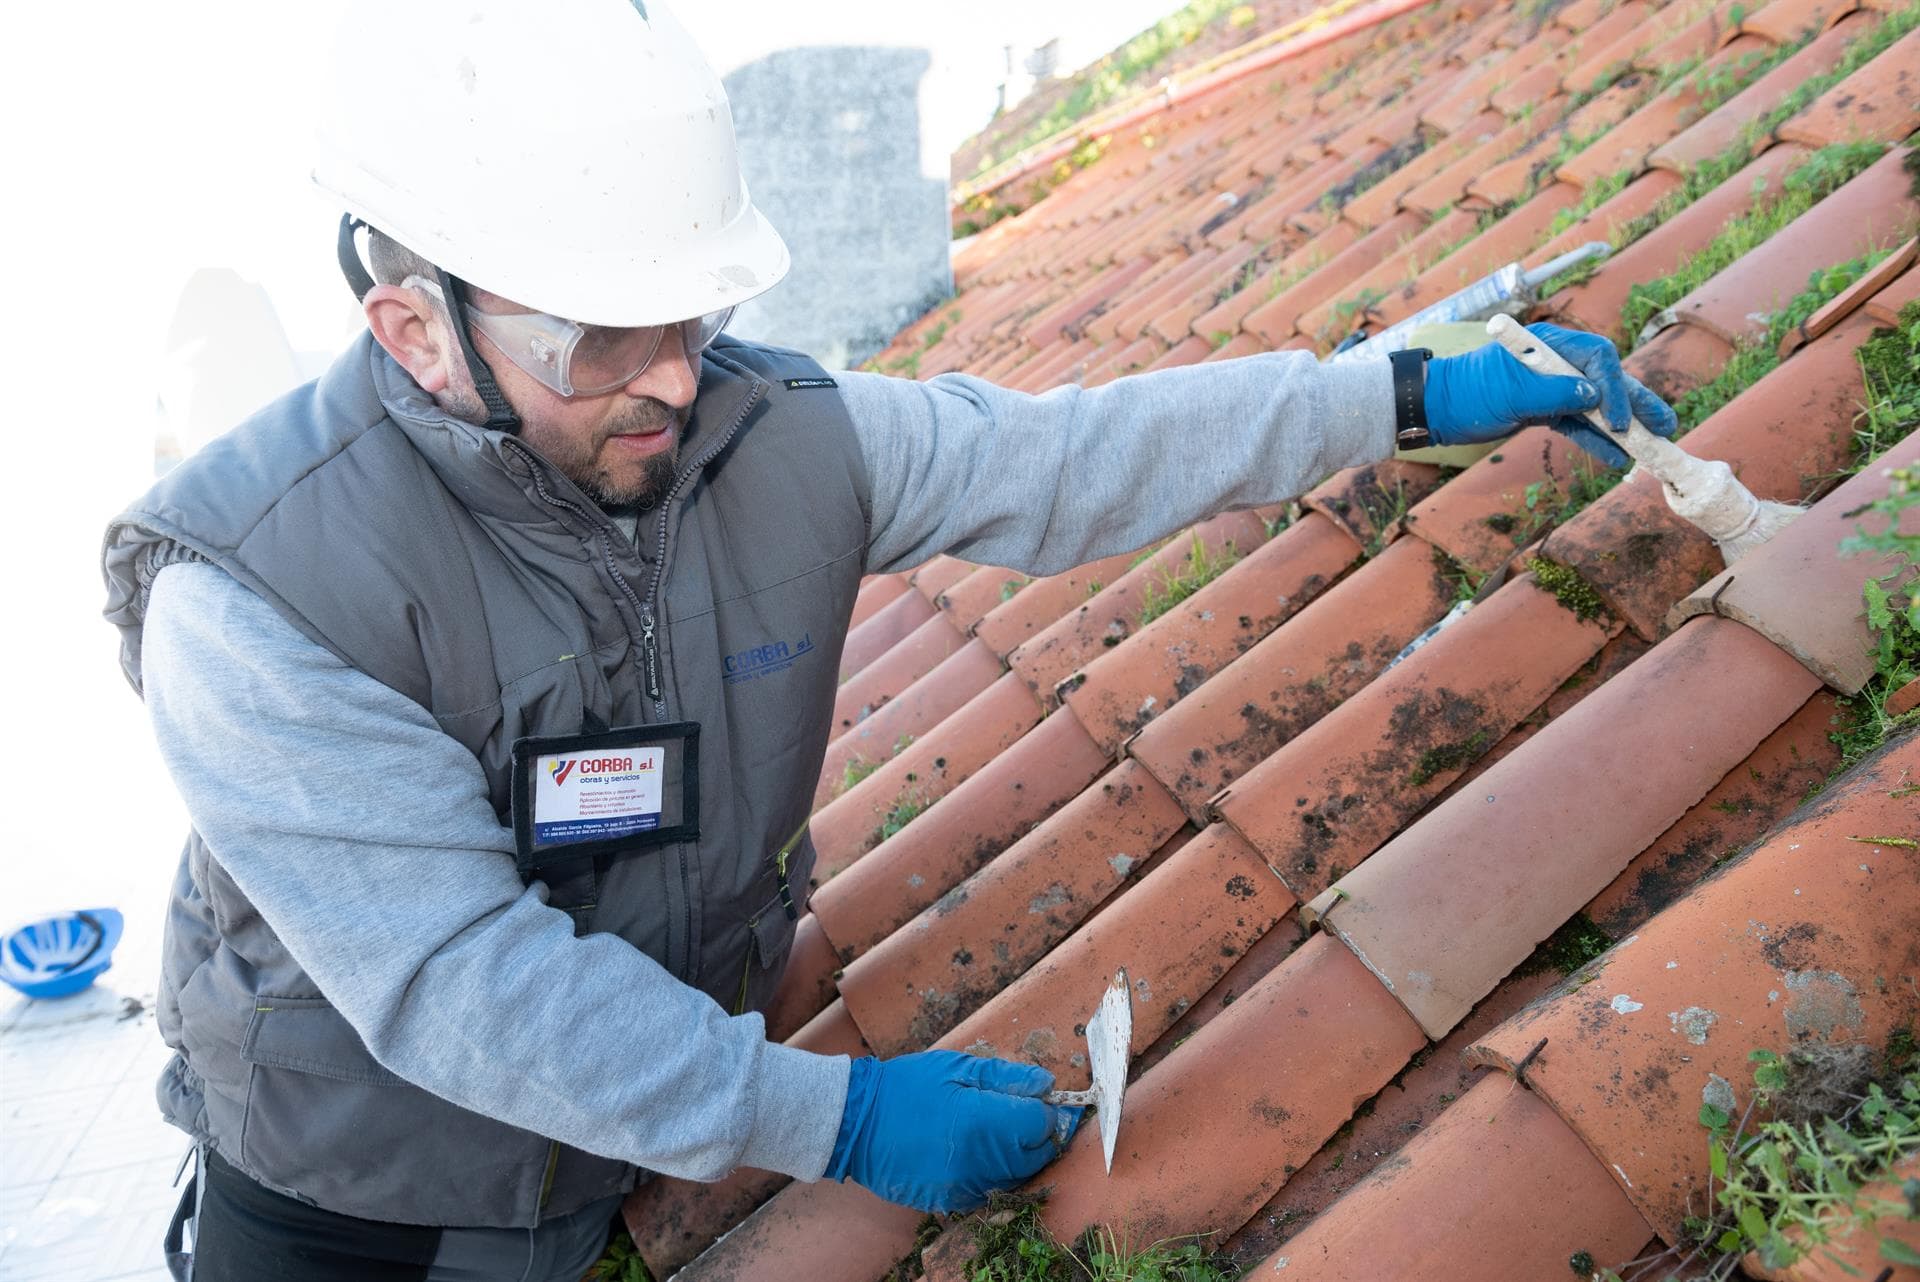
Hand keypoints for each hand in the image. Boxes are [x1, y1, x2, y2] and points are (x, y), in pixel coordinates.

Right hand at [825, 1050, 1082, 1211]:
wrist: (856, 1122)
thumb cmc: (906, 1086)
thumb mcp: (955, 1068)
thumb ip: (1006, 1077)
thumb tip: (1046, 1084)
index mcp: (983, 1121)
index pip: (1040, 1125)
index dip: (1047, 1110)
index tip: (1041, 1100)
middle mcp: (979, 1161)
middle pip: (1035, 1156)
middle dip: (1038, 1136)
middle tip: (1022, 1115)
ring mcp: (964, 1186)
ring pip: (1014, 1177)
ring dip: (1017, 1156)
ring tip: (996, 1132)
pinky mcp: (950, 1200)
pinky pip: (988, 1190)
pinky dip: (992, 1174)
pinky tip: (975, 1152)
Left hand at [1421, 323, 1678, 466]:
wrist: (1436, 410)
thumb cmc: (1467, 393)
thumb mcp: (1511, 393)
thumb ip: (1555, 393)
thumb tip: (1595, 395)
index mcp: (1549, 344)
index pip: (1598, 358)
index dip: (1615, 388)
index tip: (1620, 421)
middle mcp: (1556, 361)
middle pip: (1606, 380)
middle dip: (1636, 404)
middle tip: (1665, 425)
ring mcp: (1552, 385)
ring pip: (1596, 404)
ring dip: (1623, 426)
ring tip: (1652, 444)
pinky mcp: (1545, 408)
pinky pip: (1578, 423)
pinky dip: (1595, 440)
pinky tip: (1616, 458)